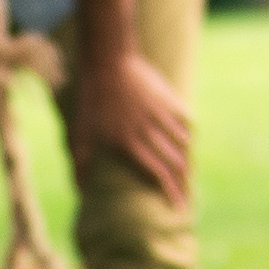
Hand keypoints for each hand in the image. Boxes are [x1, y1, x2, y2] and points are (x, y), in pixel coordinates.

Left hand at [64, 46, 192, 202]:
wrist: (106, 62)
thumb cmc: (89, 100)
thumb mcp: (79, 135)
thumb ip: (81, 166)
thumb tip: (81, 194)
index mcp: (130, 144)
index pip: (158, 174)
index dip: (171, 193)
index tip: (178, 207)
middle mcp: (149, 132)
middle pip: (176, 162)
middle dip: (185, 183)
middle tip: (189, 197)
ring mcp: (160, 115)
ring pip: (184, 143)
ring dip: (188, 160)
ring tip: (189, 173)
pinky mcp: (166, 99)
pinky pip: (185, 120)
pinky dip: (189, 134)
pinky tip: (188, 141)